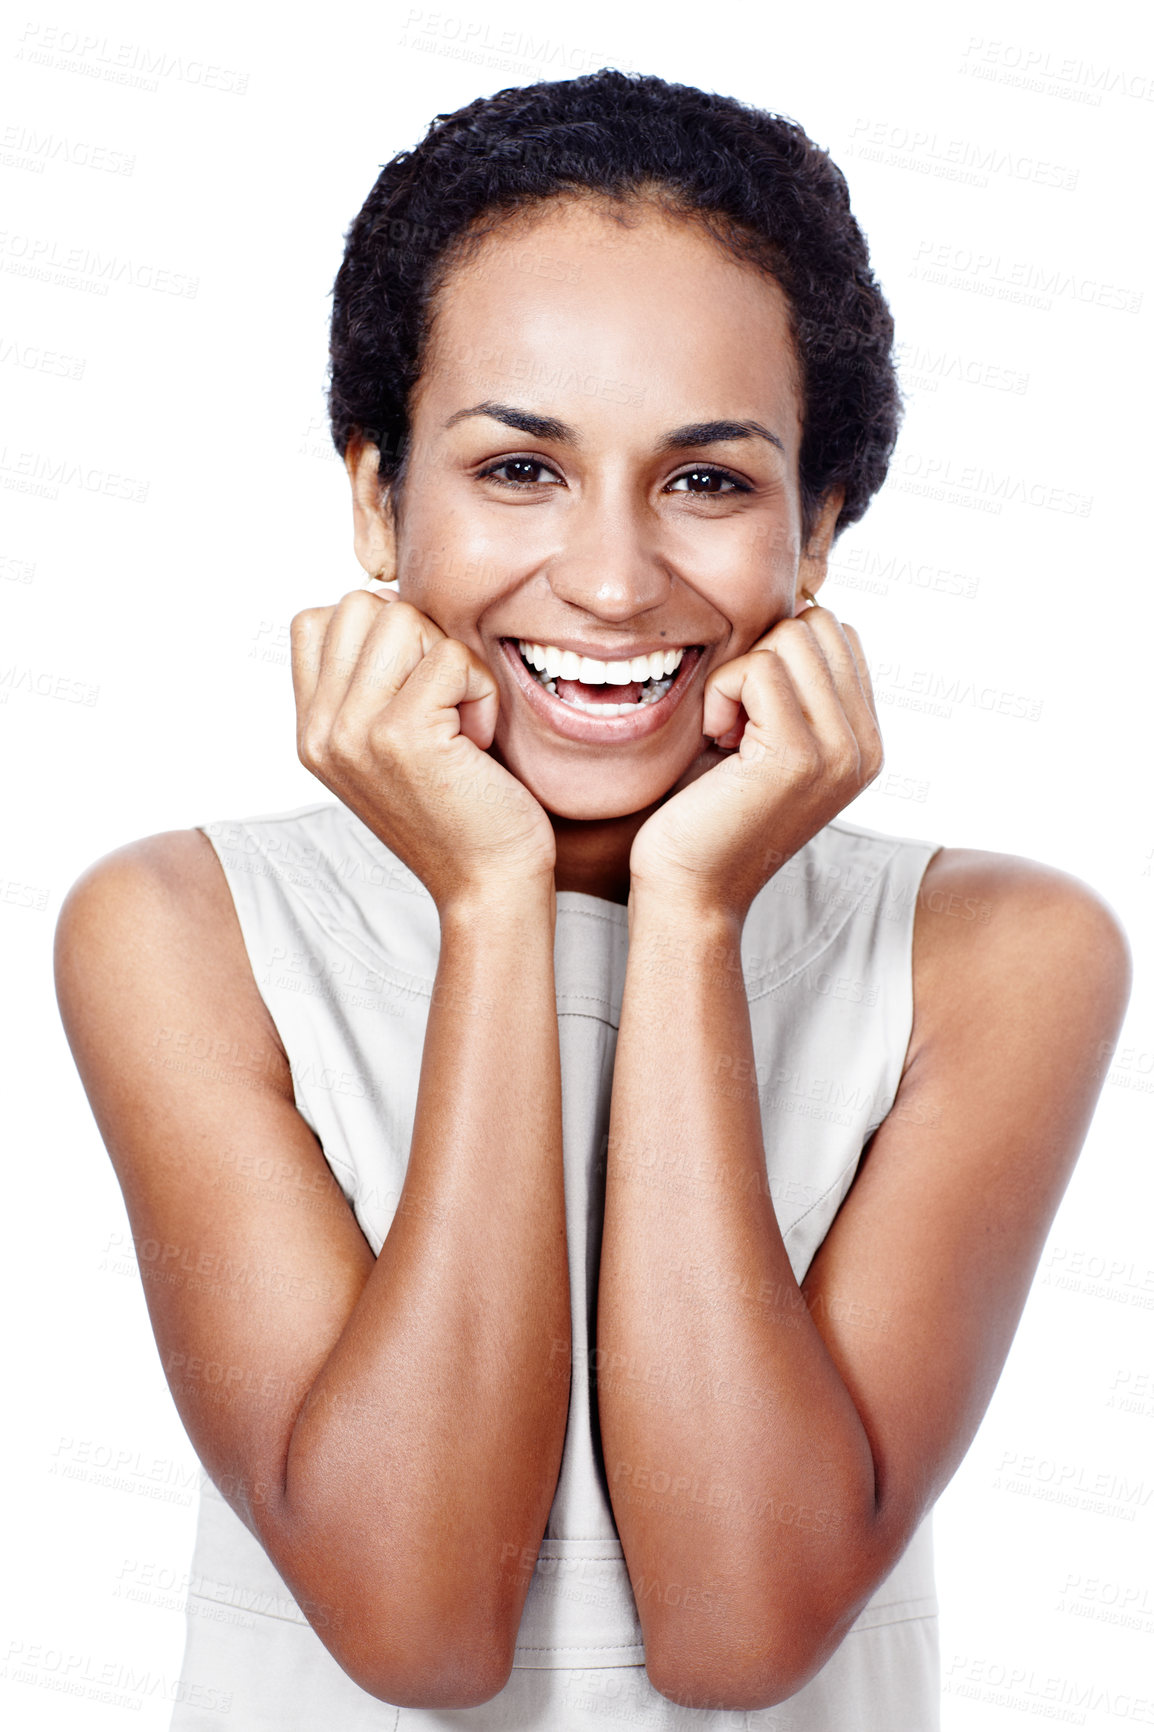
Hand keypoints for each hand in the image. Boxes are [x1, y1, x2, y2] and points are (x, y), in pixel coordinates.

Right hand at [291, 590, 555, 910]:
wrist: (486, 883)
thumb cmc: (458, 809)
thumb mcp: (388, 745)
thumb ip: (367, 683)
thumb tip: (386, 600)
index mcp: (310, 729)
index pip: (317, 619)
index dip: (380, 631)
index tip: (414, 686)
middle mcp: (319, 729)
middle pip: (362, 605)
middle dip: (419, 640)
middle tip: (440, 705)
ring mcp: (353, 731)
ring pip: (403, 618)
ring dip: (450, 662)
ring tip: (456, 721)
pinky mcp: (402, 734)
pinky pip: (451, 657)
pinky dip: (480, 691)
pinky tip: (476, 740)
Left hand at [628, 606, 882, 920]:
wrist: (689, 889)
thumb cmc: (707, 812)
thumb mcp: (763, 737)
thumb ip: (793, 685)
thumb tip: (798, 601)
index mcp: (866, 740)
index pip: (836, 633)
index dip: (777, 652)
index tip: (748, 715)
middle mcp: (867, 746)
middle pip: (817, 625)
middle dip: (760, 657)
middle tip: (734, 723)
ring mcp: (841, 751)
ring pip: (789, 638)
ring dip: (739, 677)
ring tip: (727, 735)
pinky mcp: (799, 755)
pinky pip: (757, 669)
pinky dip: (720, 696)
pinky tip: (716, 743)